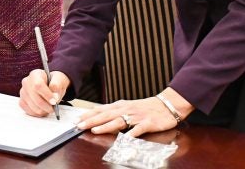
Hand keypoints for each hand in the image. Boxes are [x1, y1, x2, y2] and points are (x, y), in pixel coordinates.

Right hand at [19, 69, 70, 116]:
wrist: (50, 86)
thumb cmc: (54, 82)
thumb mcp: (59, 80)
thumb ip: (57, 85)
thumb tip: (54, 95)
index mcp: (35, 74)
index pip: (38, 85)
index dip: (46, 95)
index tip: (54, 101)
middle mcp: (26, 82)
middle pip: (34, 97)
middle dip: (46, 105)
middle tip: (53, 108)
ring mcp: (23, 92)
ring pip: (32, 106)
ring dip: (43, 110)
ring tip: (49, 108)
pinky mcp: (22, 101)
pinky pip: (28, 111)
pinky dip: (37, 113)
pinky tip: (43, 110)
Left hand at [77, 88, 192, 137]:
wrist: (167, 105)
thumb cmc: (146, 108)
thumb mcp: (128, 107)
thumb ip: (114, 111)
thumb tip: (98, 114)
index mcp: (120, 106)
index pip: (101, 110)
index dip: (88, 115)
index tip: (77, 119)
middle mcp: (126, 110)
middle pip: (106, 115)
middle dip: (92, 120)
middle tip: (79, 125)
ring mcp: (136, 116)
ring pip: (118, 121)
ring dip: (106, 126)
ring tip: (95, 130)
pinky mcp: (147, 123)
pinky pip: (138, 129)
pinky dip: (131, 134)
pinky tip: (125, 139)